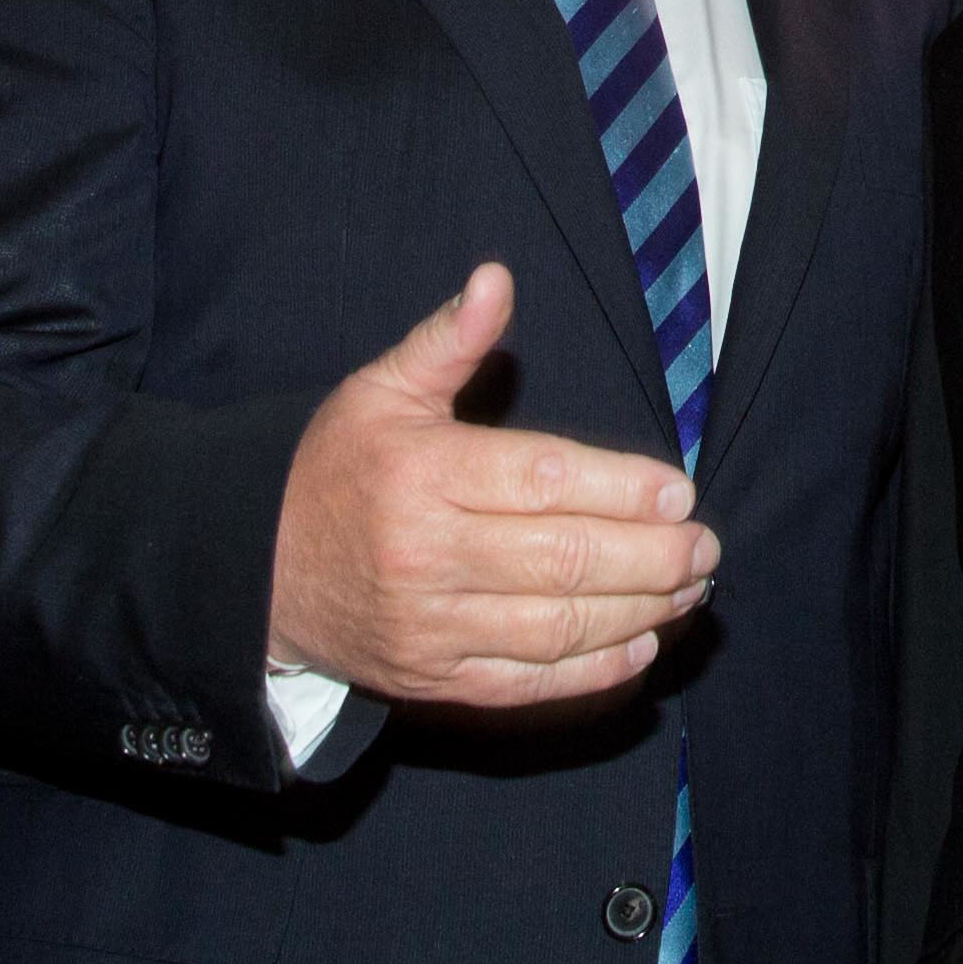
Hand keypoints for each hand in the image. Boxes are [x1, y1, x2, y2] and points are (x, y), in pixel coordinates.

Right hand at [266, 263, 715, 710]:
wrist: (257, 572)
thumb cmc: (334, 470)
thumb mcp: (379, 390)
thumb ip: (448, 341)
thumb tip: (497, 279)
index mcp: (423, 474)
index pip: (544, 482)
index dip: (621, 489)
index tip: (678, 492)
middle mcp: (428, 555)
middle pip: (563, 561)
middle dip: (651, 557)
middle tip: (706, 546)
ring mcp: (431, 626)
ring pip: (556, 627)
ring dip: (638, 612)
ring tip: (689, 588)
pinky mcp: (434, 679)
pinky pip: (527, 684)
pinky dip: (592, 672)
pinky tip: (641, 645)